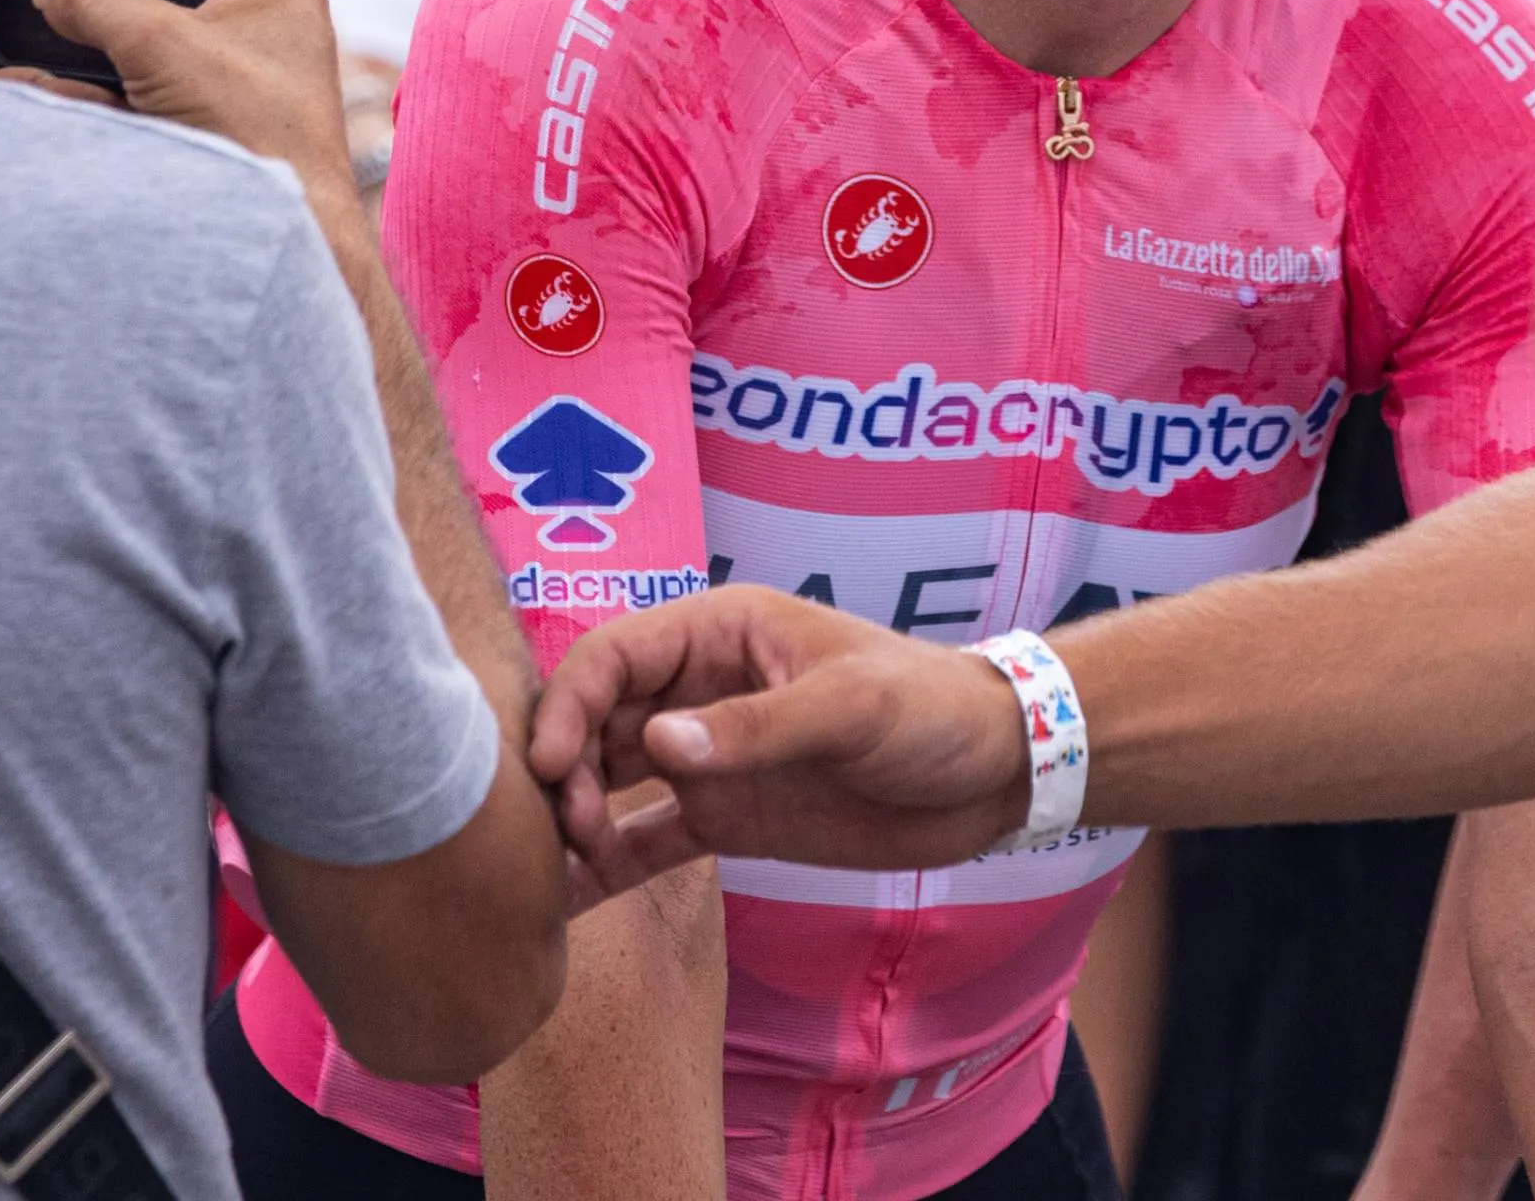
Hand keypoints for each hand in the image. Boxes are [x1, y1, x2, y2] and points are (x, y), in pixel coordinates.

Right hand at [30, 0, 355, 200]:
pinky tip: (35, 79)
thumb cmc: (254, 136)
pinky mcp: (207, 119)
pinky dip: (96, 81)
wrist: (286, 242)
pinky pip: (142, 82)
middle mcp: (264, 18)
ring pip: (159, 22)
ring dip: (102, 16)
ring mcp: (236, 69)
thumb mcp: (166, 49)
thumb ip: (101, 2)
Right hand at [528, 586, 1027, 908]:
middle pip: (597, 720)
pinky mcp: (723, 816)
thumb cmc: (931, 709)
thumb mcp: (851, 707)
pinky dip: (607, 865)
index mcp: (720, 632)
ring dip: (573, 818)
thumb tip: (659, 747)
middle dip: (564, 770)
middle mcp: (697, 689)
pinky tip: (566, 902)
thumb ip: (757, 728)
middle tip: (567, 831)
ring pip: (608, 779)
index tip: (543, 767)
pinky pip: (648, 839)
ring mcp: (707, 756)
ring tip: (549, 874)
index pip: (615, 655)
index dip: (568, 703)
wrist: (992, 773)